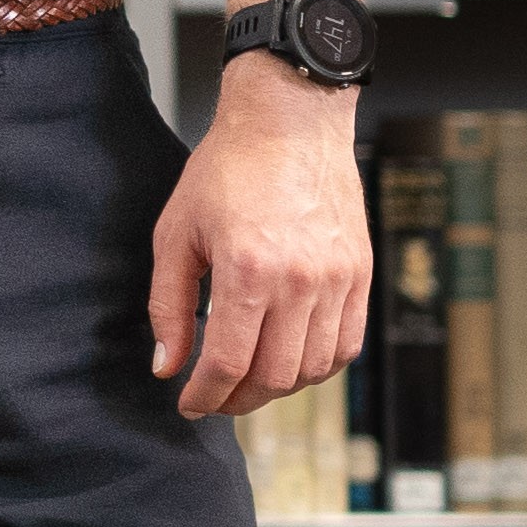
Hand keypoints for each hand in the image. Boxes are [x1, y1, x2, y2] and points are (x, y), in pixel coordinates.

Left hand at [149, 58, 370, 419]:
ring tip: (248, 380)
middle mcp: (301, 281)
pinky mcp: (360, 274)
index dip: (206, 395)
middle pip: (274, 377)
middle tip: (215, 397)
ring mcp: (338, 280)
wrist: (290, 123)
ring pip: (313, 369)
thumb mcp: (176, 233)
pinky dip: (317, 366)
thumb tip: (167, 367)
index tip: (189, 404)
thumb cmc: (226, 170)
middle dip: (238, 400)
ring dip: (277, 387)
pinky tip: (290, 361)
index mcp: (248, 269)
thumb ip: (168, 305)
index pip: (229, 363)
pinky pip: (346, 345)